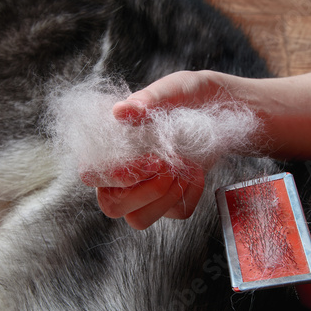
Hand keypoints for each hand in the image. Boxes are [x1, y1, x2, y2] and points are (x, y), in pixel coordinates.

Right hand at [85, 71, 224, 229]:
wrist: (218, 106)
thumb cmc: (185, 95)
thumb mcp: (169, 91)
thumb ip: (145, 100)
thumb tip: (119, 112)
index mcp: (110, 146)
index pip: (92, 175)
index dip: (114, 176)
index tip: (150, 161)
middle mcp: (122, 174)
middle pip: (112, 206)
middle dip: (144, 191)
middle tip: (167, 164)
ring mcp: (146, 192)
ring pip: (139, 219)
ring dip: (166, 197)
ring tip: (183, 166)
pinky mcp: (170, 201)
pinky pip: (176, 213)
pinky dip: (190, 193)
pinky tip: (196, 170)